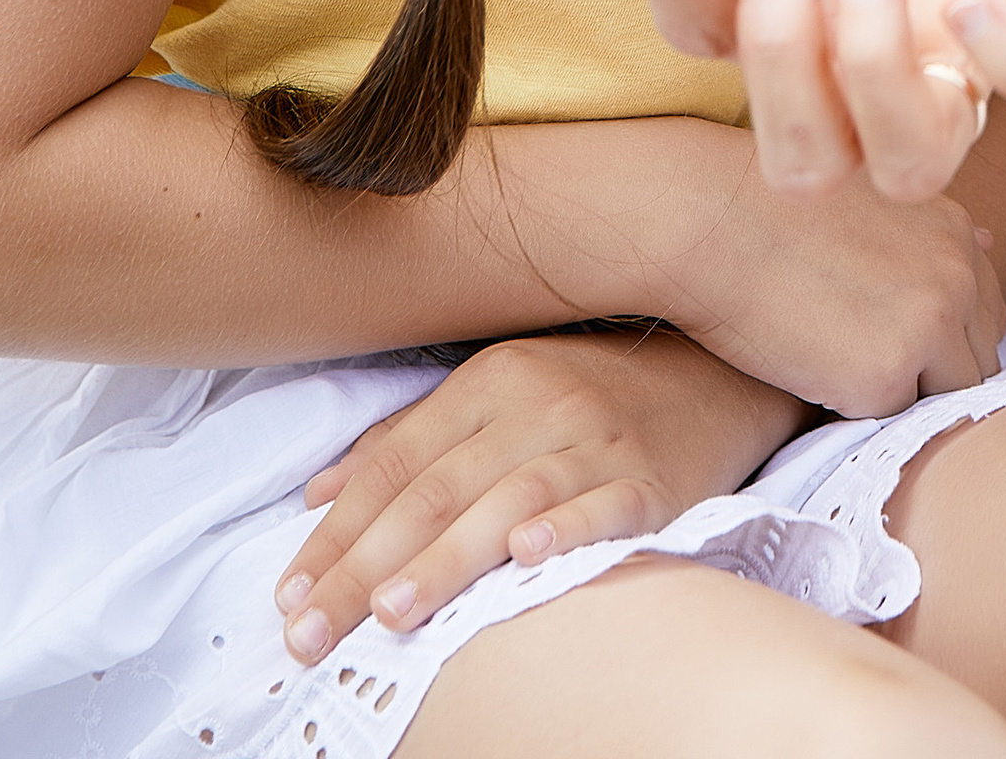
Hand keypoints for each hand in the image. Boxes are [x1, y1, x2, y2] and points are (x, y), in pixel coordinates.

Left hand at [274, 332, 801, 662]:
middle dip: (366, 565)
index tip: (289, 593)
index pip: (395, 463)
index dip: (338, 529)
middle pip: (435, 490)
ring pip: (504, 501)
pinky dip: (563, 529)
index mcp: (489, 380)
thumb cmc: (592, 391)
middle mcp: (535, 402)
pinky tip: (526, 557)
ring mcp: (595, 438)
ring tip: (393, 612)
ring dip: (445, 559)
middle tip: (314, 630)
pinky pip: (601, 504)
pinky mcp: (651, 478)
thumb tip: (318, 492)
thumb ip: (408, 438)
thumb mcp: (497, 392)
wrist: (716, 374)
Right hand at [651, 123, 1005, 410]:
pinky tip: (811, 371)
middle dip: (930, 374)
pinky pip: (886, 422)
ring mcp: (929, 326)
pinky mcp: (886, 377)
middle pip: (976, 363)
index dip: (939, 336)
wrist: (708, 218)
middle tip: (858, 355)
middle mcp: (958, 275)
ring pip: (942, 401)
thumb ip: (933, 237)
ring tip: (835, 359)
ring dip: (899, 396)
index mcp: (956, 230)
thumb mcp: (871, 202)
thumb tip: (990, 244)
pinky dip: (854, 412)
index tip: (890, 334)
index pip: (985, 312)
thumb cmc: (773, 208)